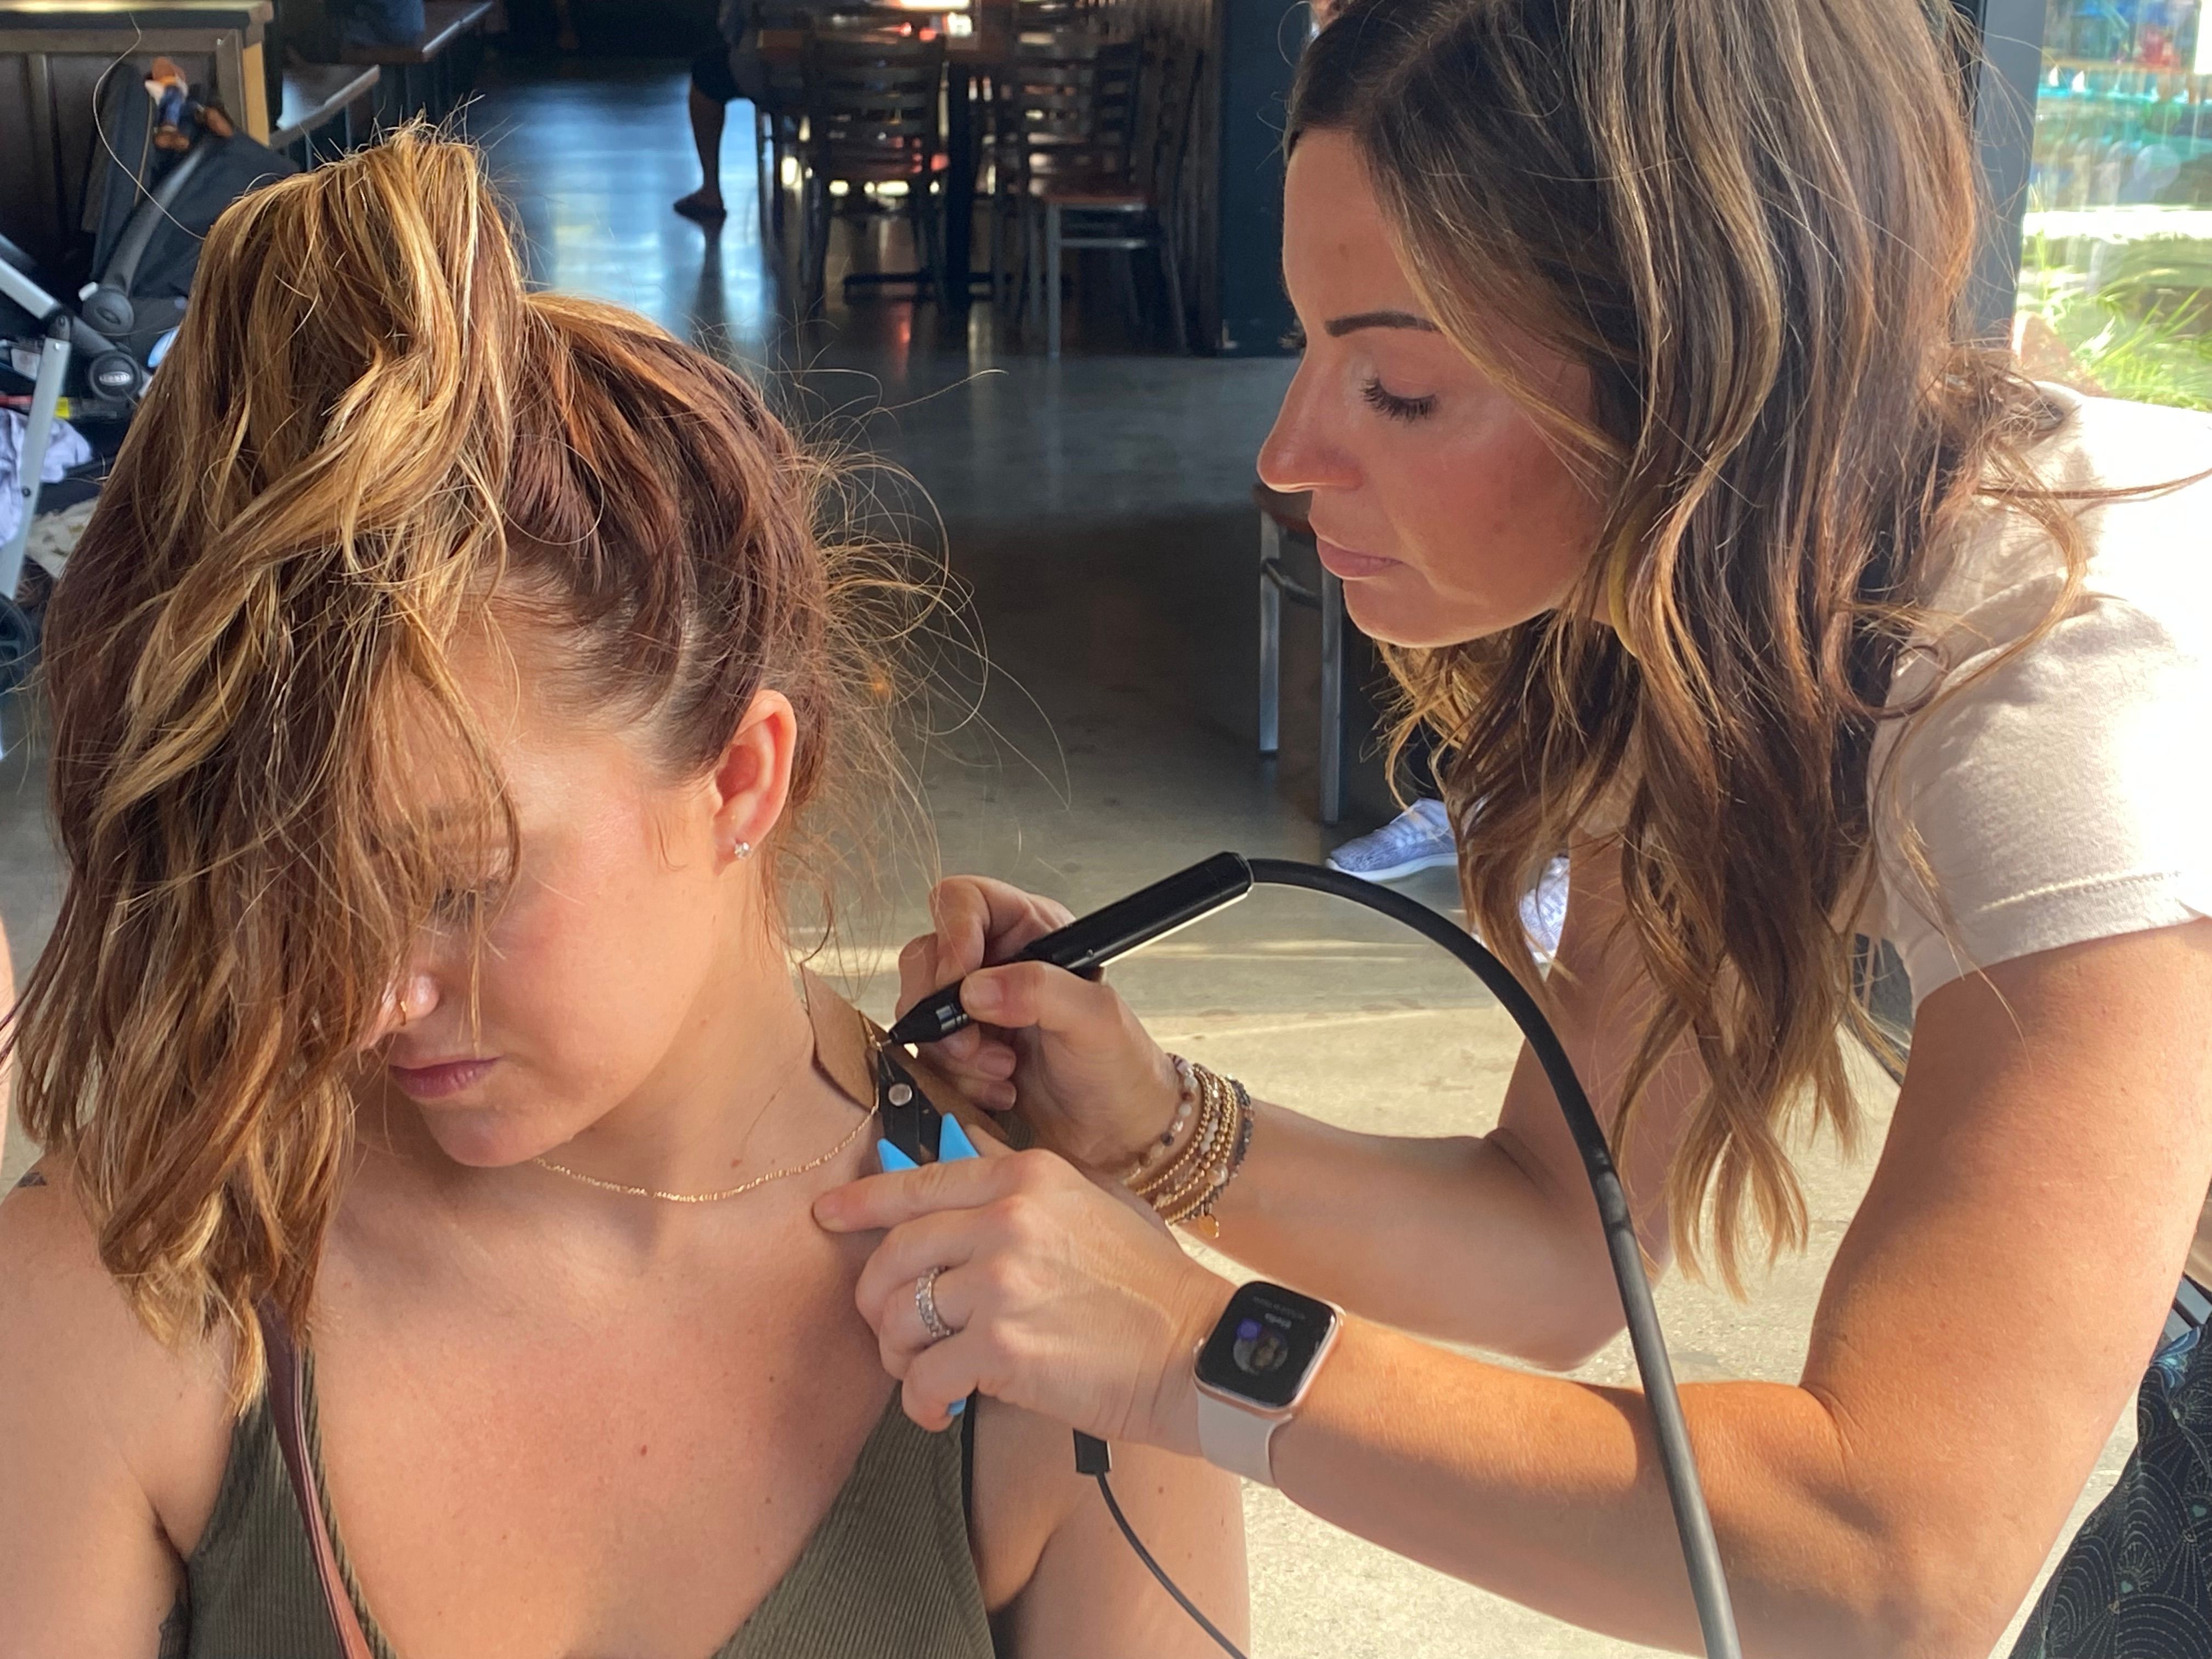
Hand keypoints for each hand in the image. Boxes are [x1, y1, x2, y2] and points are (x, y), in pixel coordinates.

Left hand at [813, 1144, 1233, 1450]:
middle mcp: (1005, 1219)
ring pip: (897, 1317)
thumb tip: (959, 1171)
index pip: (916, 1181)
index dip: (861, 1202)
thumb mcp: (1092, 1202)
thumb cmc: (1149, 1285)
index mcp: (1026, 1177)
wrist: (1199, 1351)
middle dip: (878, 1301)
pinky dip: (922, 1400)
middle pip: (892, 1255)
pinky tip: (941, 1409)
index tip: (828, 1215)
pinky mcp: (1000, 1348)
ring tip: (928, 1372)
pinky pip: (921, 1376)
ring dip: (900, 1355)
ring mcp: (1000, 1282)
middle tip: (896, 1331)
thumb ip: (1023, 1187)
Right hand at [898, 876, 1184, 1172]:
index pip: (963, 901)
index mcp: (1031, 931)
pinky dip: (956, 1080)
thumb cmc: (1121, 1068)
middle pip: (926, 958)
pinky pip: (927, 1058)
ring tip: (1005, 1070)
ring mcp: (973, 1010)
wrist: (1116, 1134)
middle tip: (976, 1043)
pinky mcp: (960, 1053)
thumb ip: (1040, 990)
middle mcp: (995, 964)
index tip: (962, 985)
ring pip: (921, 1013)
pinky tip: (998, 1091)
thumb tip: (976, 989)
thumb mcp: (1096, 1019)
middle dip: (944, 1009)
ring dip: (956, 1053)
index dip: (952, 935)